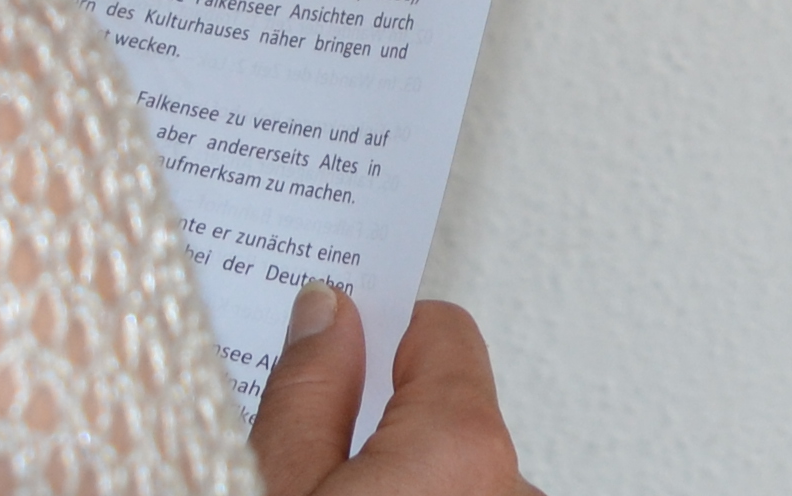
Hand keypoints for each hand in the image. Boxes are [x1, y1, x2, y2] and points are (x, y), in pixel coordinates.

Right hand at [250, 286, 536, 495]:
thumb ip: (307, 391)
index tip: (331, 343)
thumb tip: (325, 314)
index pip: (441, 329)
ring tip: (334, 493)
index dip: (375, 333)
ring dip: (408, 476)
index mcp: (460, 447)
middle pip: (447, 405)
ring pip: (454, 468)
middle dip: (385, 418)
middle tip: (316, 449)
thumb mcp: (280, 484)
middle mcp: (510, 486)